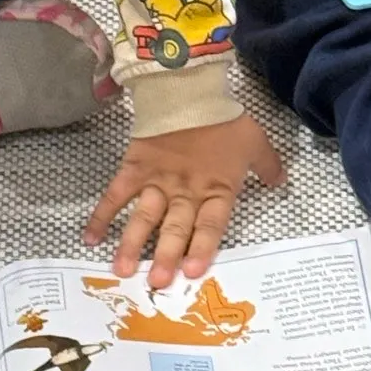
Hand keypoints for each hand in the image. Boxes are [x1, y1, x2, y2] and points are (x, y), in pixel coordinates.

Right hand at [83, 117, 286, 286]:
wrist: (187, 87)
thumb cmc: (223, 117)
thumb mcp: (255, 140)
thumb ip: (268, 165)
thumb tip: (281, 182)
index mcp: (216, 188)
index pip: (210, 225)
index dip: (202, 248)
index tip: (192, 272)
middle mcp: (185, 191)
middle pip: (176, 228)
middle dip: (166, 256)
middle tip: (157, 283)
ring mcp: (157, 181)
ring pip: (144, 218)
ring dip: (133, 245)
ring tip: (121, 271)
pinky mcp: (135, 168)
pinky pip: (115, 195)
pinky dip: (101, 215)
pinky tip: (89, 238)